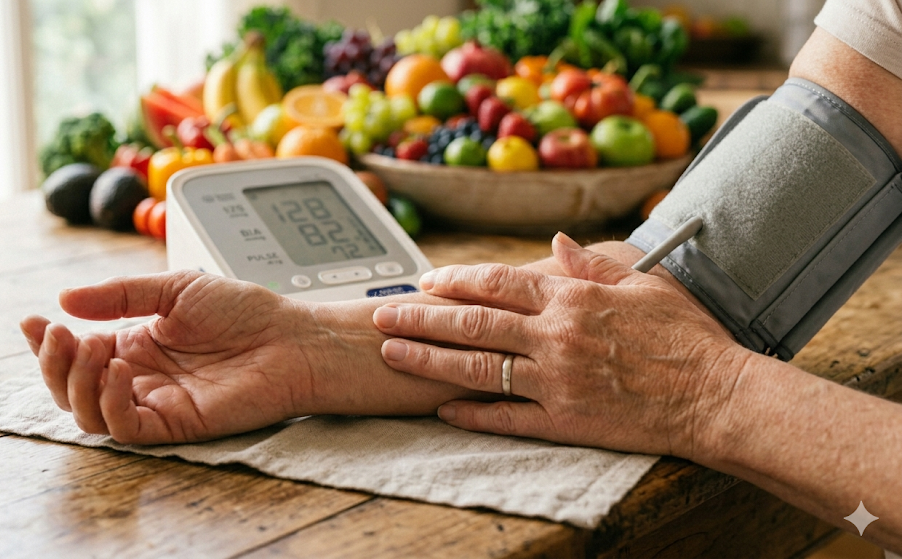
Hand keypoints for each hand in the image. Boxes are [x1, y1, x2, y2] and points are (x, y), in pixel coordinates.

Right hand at [20, 271, 316, 444]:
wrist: (291, 337)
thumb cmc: (245, 312)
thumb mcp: (175, 288)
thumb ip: (121, 295)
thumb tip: (65, 298)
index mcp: (136, 346)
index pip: (77, 354)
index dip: (46, 343)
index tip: (32, 320)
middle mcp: (140, 378)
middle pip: (71, 389)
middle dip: (53, 364)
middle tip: (58, 334)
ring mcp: (155, 402)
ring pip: (87, 414)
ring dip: (74, 382)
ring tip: (90, 346)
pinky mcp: (174, 423)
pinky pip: (123, 427)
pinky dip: (108, 401)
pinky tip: (119, 369)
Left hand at [372, 234, 750, 460]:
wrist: (716, 395)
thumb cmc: (684, 336)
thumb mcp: (642, 283)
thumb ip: (590, 265)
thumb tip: (555, 242)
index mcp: (572, 297)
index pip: (497, 281)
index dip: (455, 279)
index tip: (425, 280)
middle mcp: (555, 335)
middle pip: (473, 321)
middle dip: (421, 316)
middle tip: (383, 315)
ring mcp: (556, 380)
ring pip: (477, 367)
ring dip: (428, 359)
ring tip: (391, 353)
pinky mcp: (564, 420)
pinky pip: (506, 416)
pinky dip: (470, 412)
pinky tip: (440, 408)